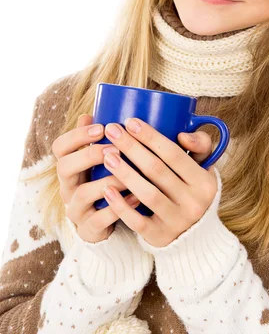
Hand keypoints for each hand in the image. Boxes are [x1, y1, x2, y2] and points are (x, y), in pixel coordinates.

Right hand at [52, 114, 138, 242]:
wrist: (107, 223)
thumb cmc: (107, 181)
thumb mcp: (102, 160)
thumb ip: (98, 139)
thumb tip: (92, 111)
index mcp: (70, 166)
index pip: (60, 147)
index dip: (77, 135)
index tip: (101, 127)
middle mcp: (67, 187)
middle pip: (64, 167)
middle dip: (89, 155)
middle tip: (114, 149)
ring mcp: (76, 209)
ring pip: (82, 194)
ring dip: (107, 181)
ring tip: (129, 174)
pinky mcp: (88, 229)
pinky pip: (99, 219)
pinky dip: (118, 207)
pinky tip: (135, 197)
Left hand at [100, 118, 217, 247]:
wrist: (196, 236)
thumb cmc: (193, 190)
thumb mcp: (204, 168)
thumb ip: (200, 145)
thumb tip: (182, 134)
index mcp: (204, 181)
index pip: (174, 153)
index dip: (151, 136)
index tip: (130, 121)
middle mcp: (194, 202)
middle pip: (157, 170)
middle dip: (131, 147)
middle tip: (111, 130)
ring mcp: (177, 222)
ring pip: (146, 194)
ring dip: (124, 173)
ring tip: (107, 155)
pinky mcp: (160, 237)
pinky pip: (137, 221)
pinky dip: (121, 205)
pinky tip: (107, 189)